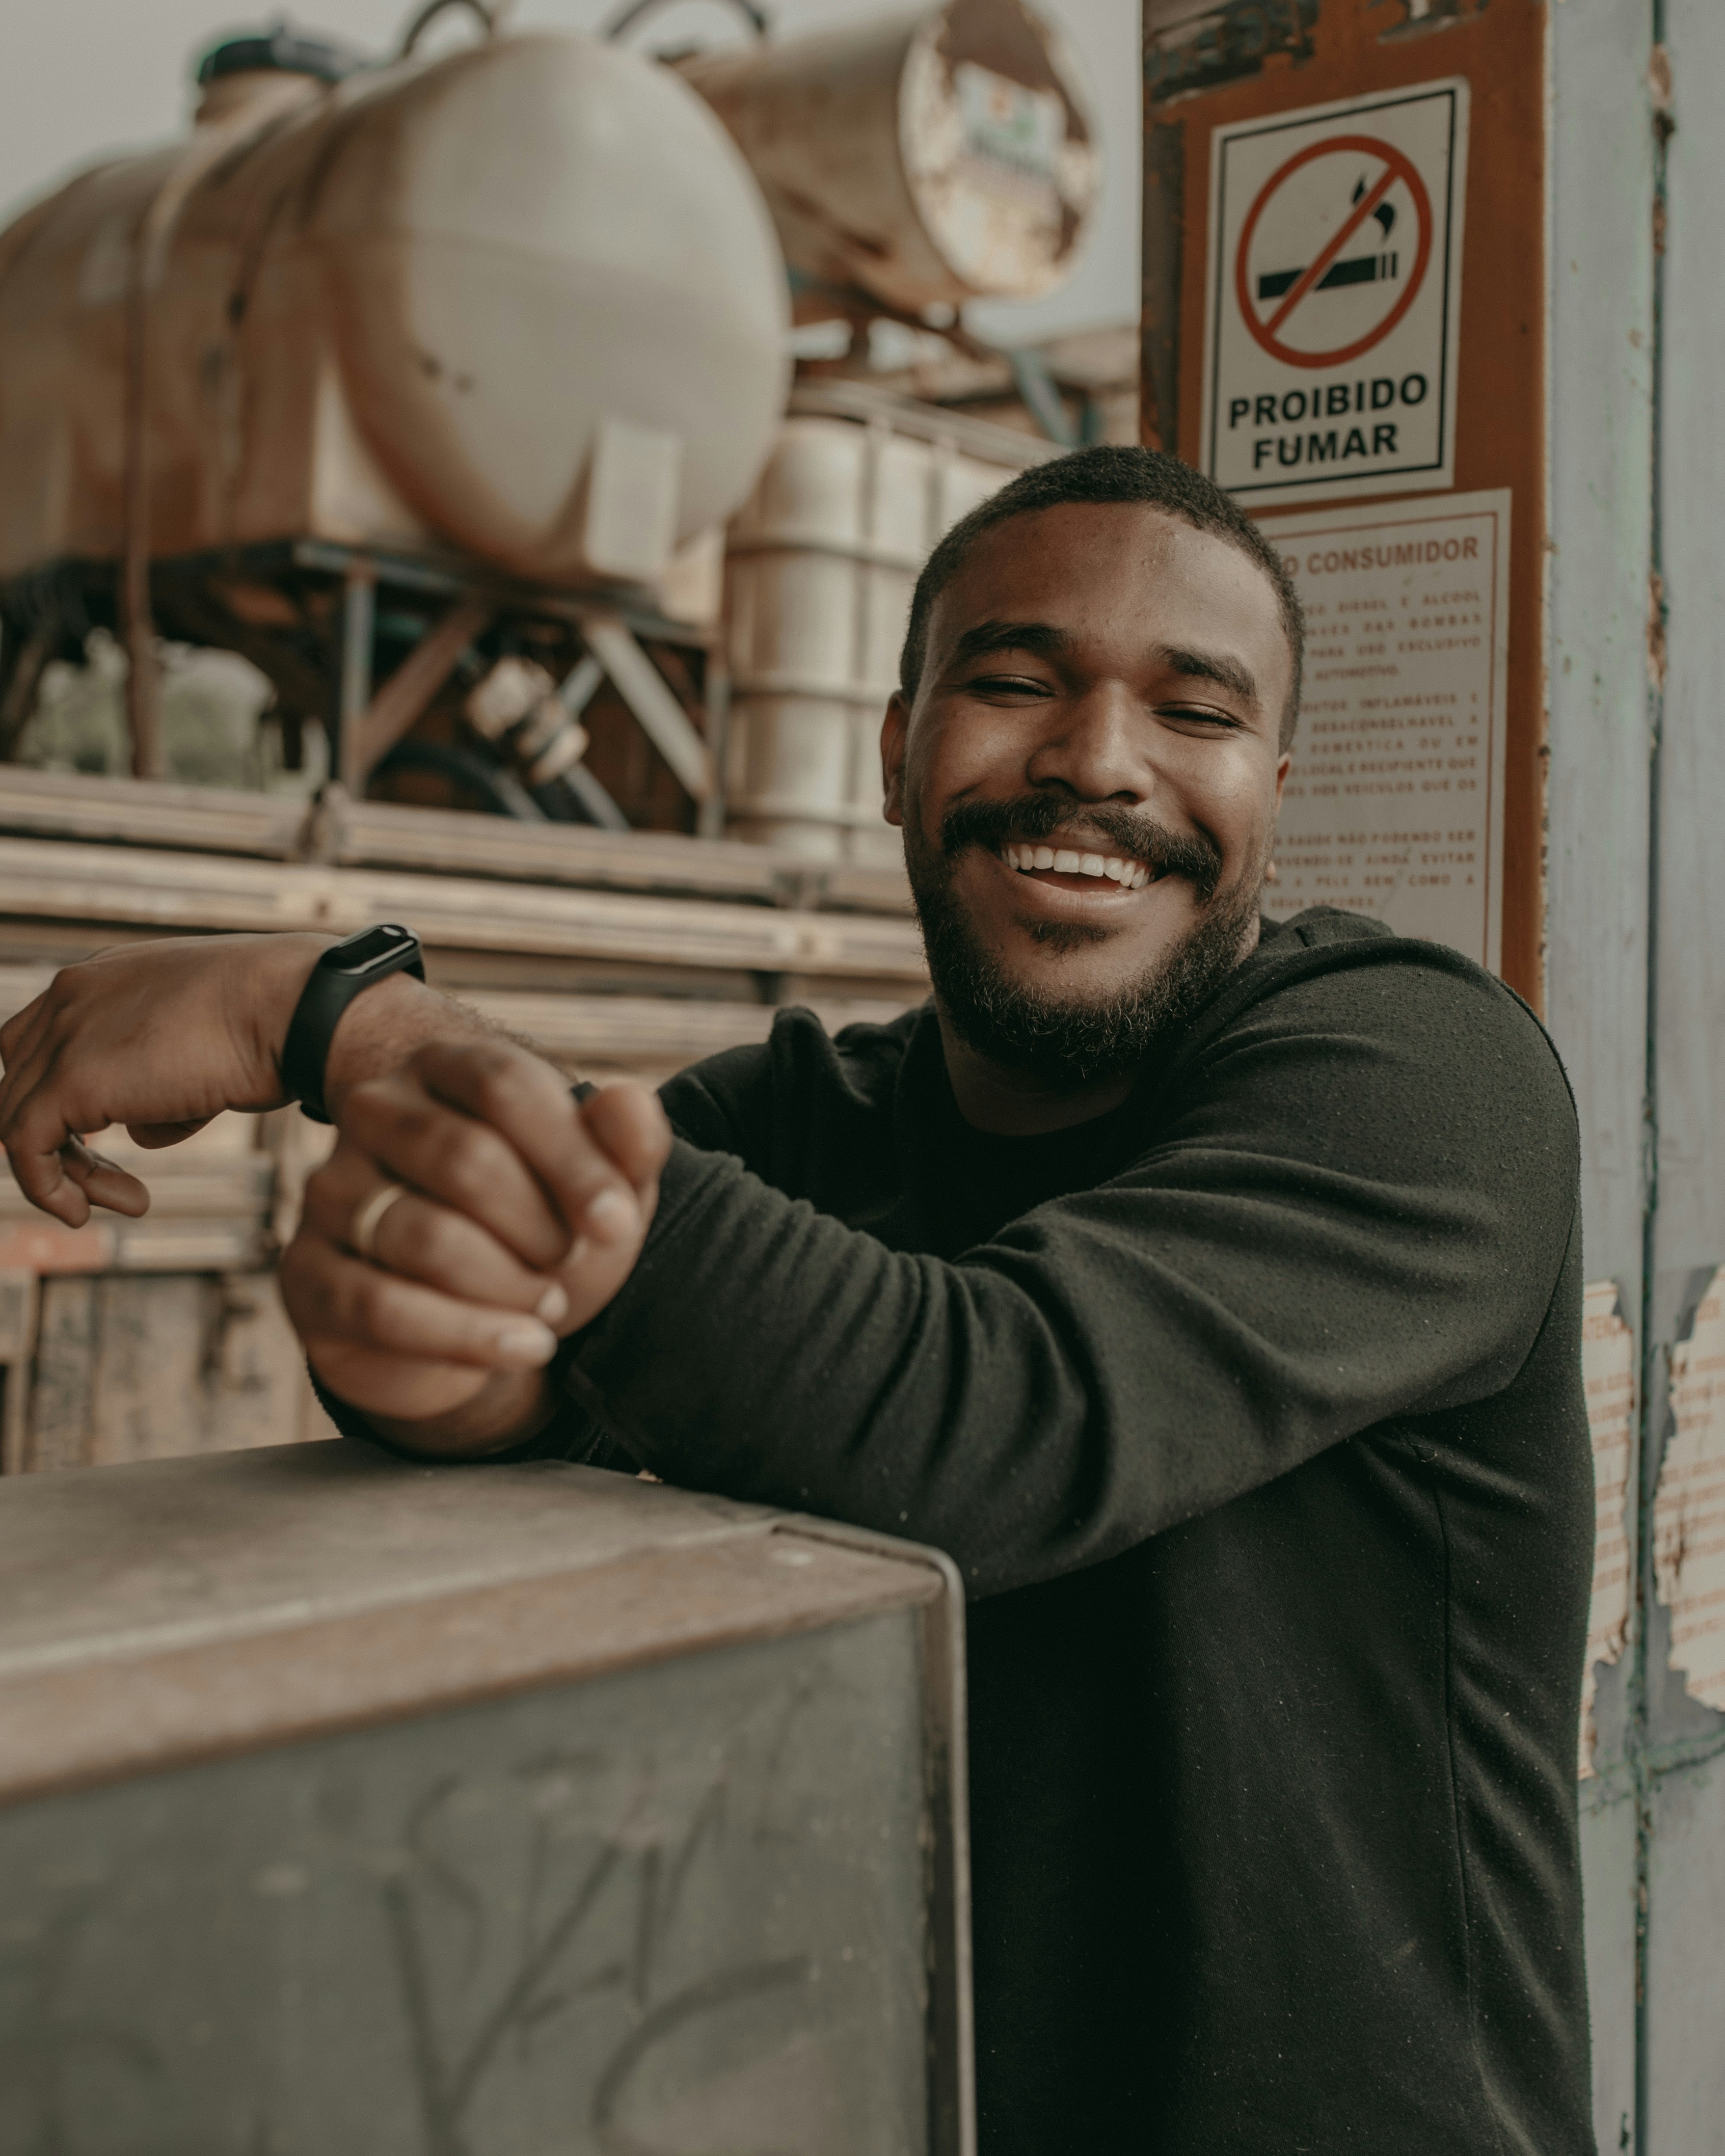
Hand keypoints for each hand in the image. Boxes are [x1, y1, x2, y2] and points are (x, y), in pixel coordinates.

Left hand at [0, 933, 330, 1223]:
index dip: (62, 1096)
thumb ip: (164, 1090)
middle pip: (21, 1076)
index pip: (46, 1038)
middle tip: (104, 1175)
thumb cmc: (280, 1021)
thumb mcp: (210, 1053)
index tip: (102, 1137)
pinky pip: (22, 1146)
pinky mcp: (71, 1081)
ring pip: (17, 1115)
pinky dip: (44, 1187)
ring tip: (124, 1202)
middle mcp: (72, 997)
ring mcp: (65, 1035)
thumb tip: (142, 1134)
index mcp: (105, 978)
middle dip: (56, 1134)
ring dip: (67, 1171)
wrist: (295, 1004)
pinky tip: (81, 1214)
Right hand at [279, 1037, 671, 1451]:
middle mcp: (375, 1112)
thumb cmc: (544, 1226)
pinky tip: (524, 1347)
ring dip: (510, 1286)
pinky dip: (466, 1336)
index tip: (615, 1222)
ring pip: (426, 1237)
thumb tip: (627, 1102)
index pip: (505, 1087)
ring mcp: (331, 1190)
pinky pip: (381, 1306)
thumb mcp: (604, 1186)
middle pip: (466, 1158)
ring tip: (550, 1305)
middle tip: (570, 1262)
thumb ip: (628, 1141)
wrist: (481, 1311)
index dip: (571, 1159)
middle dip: (541, 1229)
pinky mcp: (306, 1271)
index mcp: (448, 1067)